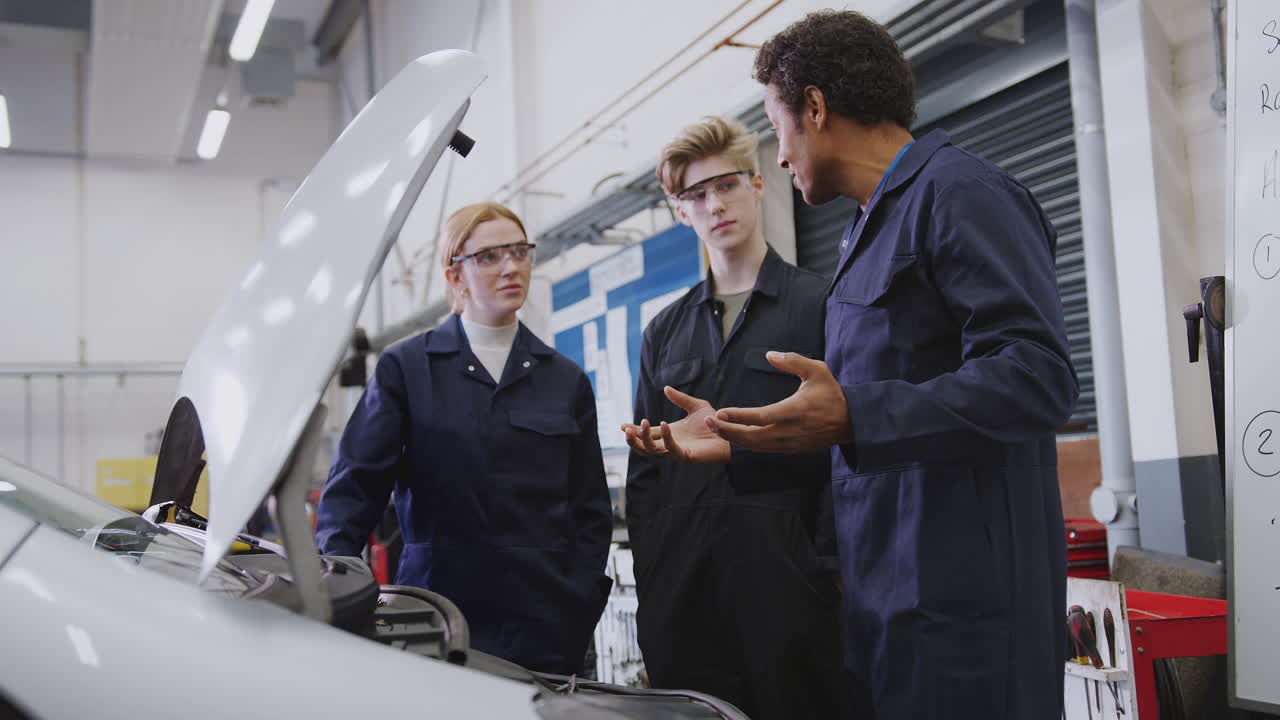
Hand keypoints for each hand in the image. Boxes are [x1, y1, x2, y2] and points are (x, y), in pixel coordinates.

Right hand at [621, 386, 730, 464]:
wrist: (730, 433)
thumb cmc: (715, 422)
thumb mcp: (696, 406)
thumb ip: (680, 399)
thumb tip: (666, 388)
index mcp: (670, 433)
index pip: (646, 434)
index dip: (633, 431)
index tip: (622, 425)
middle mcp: (670, 443)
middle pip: (645, 446)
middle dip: (633, 439)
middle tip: (627, 429)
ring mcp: (677, 451)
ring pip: (653, 451)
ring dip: (643, 440)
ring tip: (640, 425)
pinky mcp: (687, 455)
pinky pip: (671, 449)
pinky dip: (666, 437)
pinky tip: (664, 424)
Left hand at [706, 351, 852, 452]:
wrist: (850, 422)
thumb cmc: (831, 393)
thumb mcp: (817, 370)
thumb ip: (793, 361)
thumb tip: (769, 354)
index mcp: (795, 411)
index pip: (761, 417)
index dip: (738, 416)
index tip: (720, 412)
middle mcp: (790, 430)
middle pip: (752, 437)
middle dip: (728, 431)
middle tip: (709, 421)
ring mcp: (789, 443)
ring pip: (755, 446)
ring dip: (734, 439)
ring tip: (716, 428)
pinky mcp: (790, 449)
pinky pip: (764, 449)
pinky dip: (747, 444)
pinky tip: (734, 436)